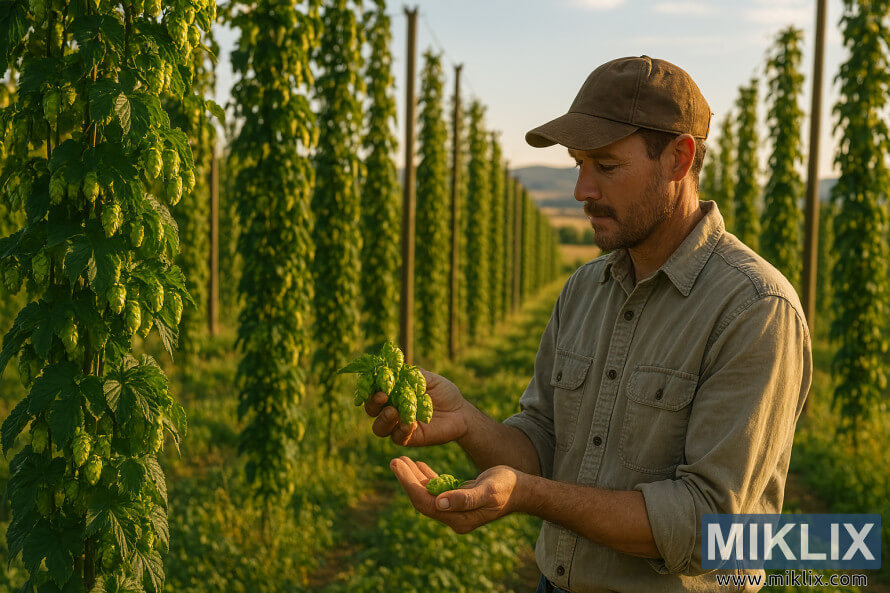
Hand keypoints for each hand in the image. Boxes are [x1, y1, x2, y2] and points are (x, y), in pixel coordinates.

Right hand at [364, 368, 472, 446]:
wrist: (460, 412)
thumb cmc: (444, 393)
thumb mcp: (430, 379)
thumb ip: (413, 374)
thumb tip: (397, 367)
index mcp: (393, 393)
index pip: (374, 390)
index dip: (369, 387)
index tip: (372, 381)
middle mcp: (391, 409)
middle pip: (371, 410)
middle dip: (373, 403)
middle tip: (382, 396)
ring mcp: (398, 425)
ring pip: (379, 427)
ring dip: (383, 419)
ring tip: (393, 411)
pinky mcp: (409, 438)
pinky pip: (398, 437)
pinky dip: (401, 430)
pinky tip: (411, 423)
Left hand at [389, 456, 523, 533]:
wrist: (521, 490)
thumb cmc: (507, 487)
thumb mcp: (488, 491)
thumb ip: (465, 498)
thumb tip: (439, 503)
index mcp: (458, 519)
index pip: (425, 503)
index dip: (409, 485)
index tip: (397, 465)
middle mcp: (453, 517)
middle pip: (422, 499)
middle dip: (407, 480)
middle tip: (394, 460)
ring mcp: (454, 510)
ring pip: (427, 494)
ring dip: (413, 477)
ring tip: (401, 460)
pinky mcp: (457, 500)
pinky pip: (436, 490)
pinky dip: (426, 478)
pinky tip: (419, 465)